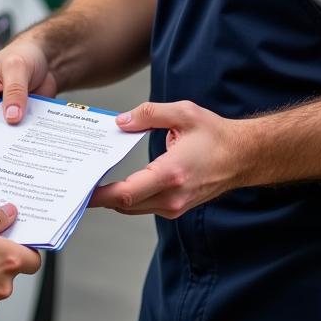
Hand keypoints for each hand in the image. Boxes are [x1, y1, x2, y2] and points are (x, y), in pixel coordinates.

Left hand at [89, 100, 240, 218]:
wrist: (243, 156)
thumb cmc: (215, 134)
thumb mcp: (183, 112)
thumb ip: (148, 114)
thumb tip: (120, 122)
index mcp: (171, 173)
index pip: (128, 193)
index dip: (101, 195)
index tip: (82, 191)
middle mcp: (172, 196)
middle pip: (125, 204)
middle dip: (100, 196)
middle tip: (77, 182)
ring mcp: (175, 206)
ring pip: (133, 207)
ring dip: (113, 198)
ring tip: (91, 181)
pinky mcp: (176, 207)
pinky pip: (145, 205)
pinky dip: (128, 198)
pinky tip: (116, 184)